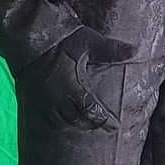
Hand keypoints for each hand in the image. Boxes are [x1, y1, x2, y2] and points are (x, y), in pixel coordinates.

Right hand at [18, 26, 134, 131]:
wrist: (29, 37)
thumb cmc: (61, 39)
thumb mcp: (89, 41)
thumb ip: (112, 50)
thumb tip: (136, 50)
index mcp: (73, 87)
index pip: (91, 111)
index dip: (104, 121)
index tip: (116, 126)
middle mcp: (58, 98)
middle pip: (77, 120)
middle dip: (92, 125)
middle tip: (104, 127)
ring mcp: (43, 99)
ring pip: (59, 121)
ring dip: (74, 125)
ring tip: (85, 126)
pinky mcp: (33, 96)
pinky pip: (44, 117)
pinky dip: (56, 122)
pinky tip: (61, 120)